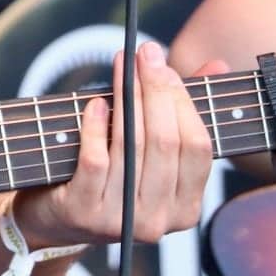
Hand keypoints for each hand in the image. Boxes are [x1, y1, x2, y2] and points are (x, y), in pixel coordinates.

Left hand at [12, 42, 221, 248]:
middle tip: (144, 54)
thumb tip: (217, 65)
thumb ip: (184, 109)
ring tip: (121, 66)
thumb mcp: (150, 148)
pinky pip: (96, 160)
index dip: (182, 100)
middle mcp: (159, 221)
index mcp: (186, 208)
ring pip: (131, 147)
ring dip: (126, 97)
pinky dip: (96, 127)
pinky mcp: (85, 213)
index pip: (197, 146)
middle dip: (155, 89)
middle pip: (165, 142)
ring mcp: (122, 221)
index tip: (164, 64)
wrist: (57, 218)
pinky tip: (96, 104)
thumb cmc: (112, 174)